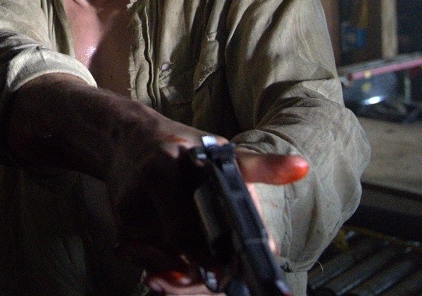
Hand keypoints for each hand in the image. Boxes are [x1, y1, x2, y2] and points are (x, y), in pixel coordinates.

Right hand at [108, 120, 308, 293]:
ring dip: (187, 277)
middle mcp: (142, 194)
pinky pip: (150, 262)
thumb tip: (301, 168)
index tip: (229, 276)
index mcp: (164, 169)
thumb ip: (258, 166)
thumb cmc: (178, 146)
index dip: (209, 258)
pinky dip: (168, 270)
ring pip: (165, 263)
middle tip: (224, 282)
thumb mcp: (217, 149)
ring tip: (205, 279)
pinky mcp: (120, 230)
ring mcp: (128, 216)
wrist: (124, 139)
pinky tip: (180, 272)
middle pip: (177, 253)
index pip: (187, 228)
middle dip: (203, 275)